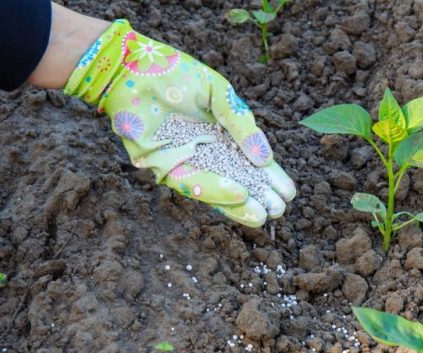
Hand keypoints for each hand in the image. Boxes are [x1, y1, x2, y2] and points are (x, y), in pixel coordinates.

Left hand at [63, 20, 295, 226]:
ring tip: (263, 215)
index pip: (250, 162)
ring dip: (239, 204)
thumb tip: (265, 158)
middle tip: (279, 210)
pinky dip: (215, 191)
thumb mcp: (219, 94)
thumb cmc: (177, 74)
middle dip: (258, 197)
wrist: (134, 68)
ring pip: (216, 189)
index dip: (269, 177)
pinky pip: (192, 183)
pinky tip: (239, 195)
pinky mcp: (164, 166)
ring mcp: (186, 162)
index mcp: (222, 136)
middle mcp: (206, 153)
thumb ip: (241, 124)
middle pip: (236, 180)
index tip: (288, 192)